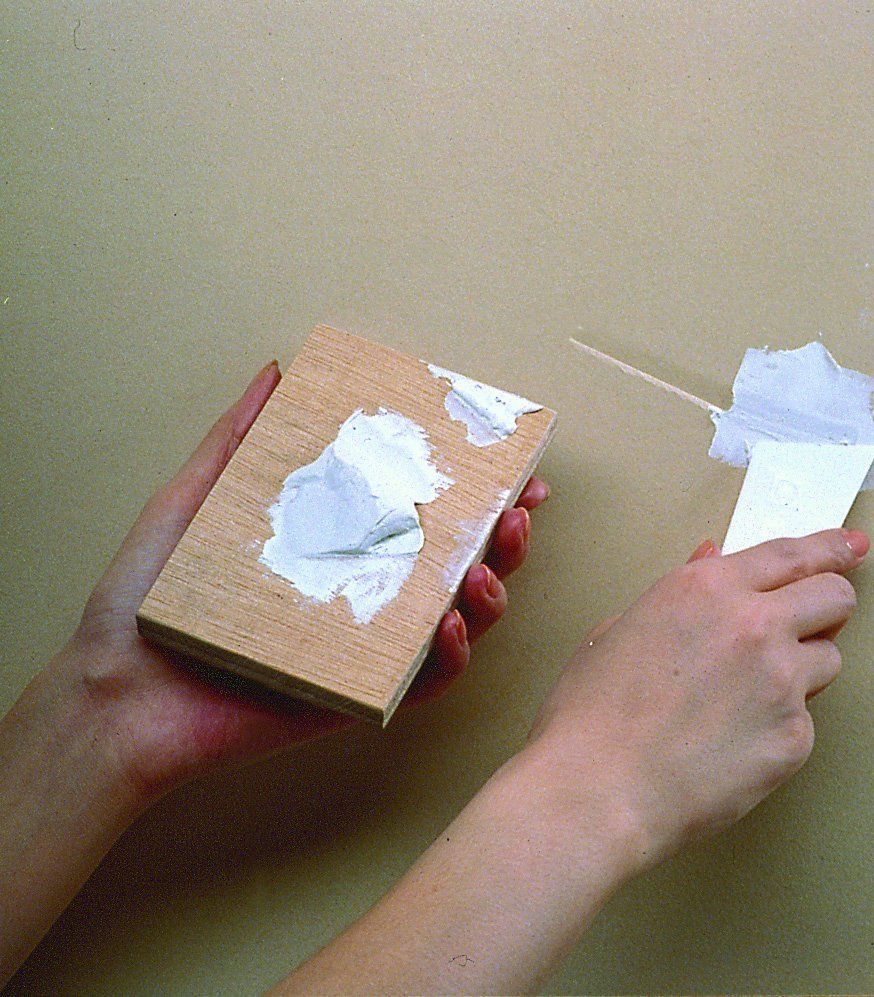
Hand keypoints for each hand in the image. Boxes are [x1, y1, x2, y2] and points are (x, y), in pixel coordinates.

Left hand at [64, 361, 549, 801]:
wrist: (115, 694)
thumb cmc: (147, 601)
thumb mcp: (194, 501)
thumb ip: (238, 441)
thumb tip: (274, 374)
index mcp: (338, 547)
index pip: (422, 514)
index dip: (474, 492)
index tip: (512, 467)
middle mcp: (363, 595)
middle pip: (456, 564)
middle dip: (503, 538)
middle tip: (519, 512)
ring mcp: (364, 649)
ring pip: (456, 622)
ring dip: (488, 594)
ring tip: (487, 567)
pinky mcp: (355, 699)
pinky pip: (421, 684)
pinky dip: (448, 658)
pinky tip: (448, 627)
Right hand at [526, 528, 866, 870]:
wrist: (597, 792)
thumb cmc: (593, 715)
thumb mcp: (623, 627)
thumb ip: (684, 591)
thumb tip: (713, 560)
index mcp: (708, 589)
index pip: (792, 554)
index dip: (830, 548)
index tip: (851, 546)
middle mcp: (754, 625)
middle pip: (835, 597)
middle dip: (827, 607)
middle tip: (809, 624)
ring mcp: (781, 682)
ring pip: (829, 660)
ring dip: (802, 670)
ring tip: (745, 699)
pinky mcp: (794, 738)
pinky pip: (805, 722)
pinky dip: (779, 728)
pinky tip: (731, 744)